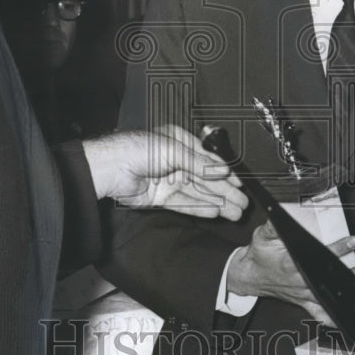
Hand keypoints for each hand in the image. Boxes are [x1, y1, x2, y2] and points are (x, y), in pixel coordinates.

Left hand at [82, 124, 247, 219]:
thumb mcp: (173, 150)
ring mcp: (167, 179)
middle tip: (242, 204)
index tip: (239, 184)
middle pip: (204, 178)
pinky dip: (200, 207)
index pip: (206, 159)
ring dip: (217, 202)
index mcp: (178, 142)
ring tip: (234, 212)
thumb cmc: (137, 149)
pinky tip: (215, 212)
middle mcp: (174, 161)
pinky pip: (184, 203)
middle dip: (224, 191)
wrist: (111, 169)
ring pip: (197, 193)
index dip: (224, 172)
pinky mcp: (160, 197)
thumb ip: (199, 163)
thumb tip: (223, 170)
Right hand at [226, 221, 354, 321]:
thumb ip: (273, 227)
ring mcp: (303, 293)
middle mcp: (299, 281)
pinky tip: (349, 319)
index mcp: (290, 264)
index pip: (317, 257)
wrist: (250, 276)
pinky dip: (334, 319)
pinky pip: (320, 314)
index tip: (351, 242)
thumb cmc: (258, 256)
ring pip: (330, 294)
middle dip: (352, 273)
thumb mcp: (261, 236)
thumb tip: (281, 215)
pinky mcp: (303, 301)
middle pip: (329, 279)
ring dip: (349, 290)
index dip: (336, 249)